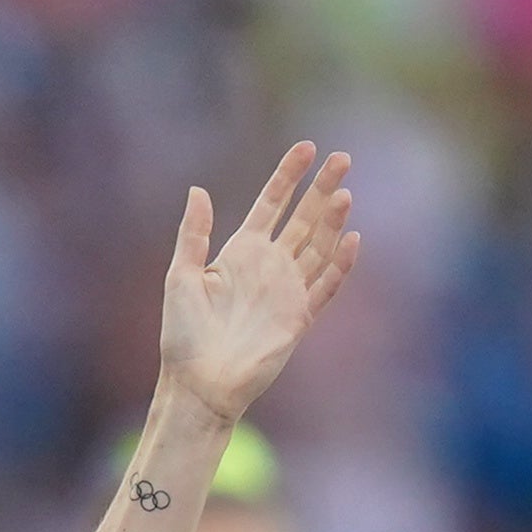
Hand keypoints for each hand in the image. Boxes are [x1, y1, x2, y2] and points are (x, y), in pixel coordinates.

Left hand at [158, 143, 361, 422]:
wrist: (199, 384)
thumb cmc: (182, 335)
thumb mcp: (180, 277)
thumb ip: (193, 234)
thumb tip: (197, 189)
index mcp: (239, 254)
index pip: (270, 205)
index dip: (288, 176)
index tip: (306, 147)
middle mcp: (268, 267)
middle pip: (303, 218)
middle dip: (321, 188)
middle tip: (342, 157)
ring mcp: (287, 290)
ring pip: (318, 246)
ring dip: (332, 220)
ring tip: (343, 192)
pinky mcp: (300, 317)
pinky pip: (326, 285)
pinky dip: (340, 263)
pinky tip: (352, 239)